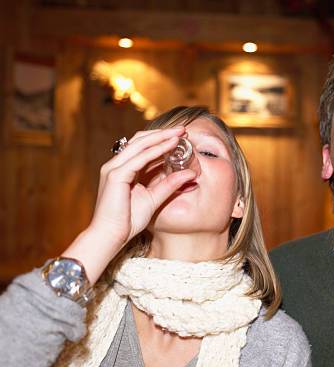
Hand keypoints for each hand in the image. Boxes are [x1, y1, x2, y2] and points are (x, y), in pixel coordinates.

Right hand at [62, 127, 195, 283]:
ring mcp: (114, 168)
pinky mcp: (116, 175)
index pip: (142, 148)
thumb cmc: (128, 221)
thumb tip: (190, 175)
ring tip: (180, 134)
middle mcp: (117, 165)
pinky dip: (156, 150)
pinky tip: (170, 146)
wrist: (110, 236)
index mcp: (123, 170)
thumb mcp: (154, 198)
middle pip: (141, 140)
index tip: (181, 137)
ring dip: (162, 137)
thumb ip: (170, 185)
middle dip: (163, 134)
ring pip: (140, 144)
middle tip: (183, 130)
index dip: (161, 140)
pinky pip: (140, 158)